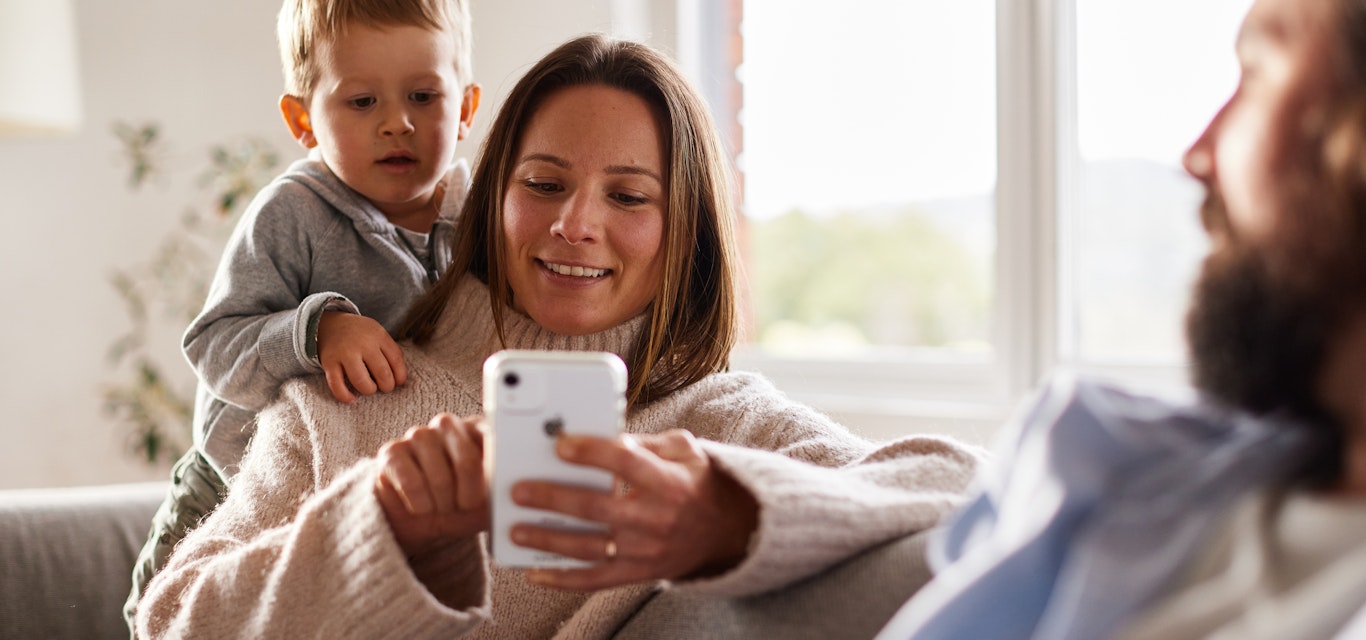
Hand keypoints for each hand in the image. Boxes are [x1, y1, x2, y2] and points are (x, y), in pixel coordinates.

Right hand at [317, 311, 407, 402]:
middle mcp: (362, 344)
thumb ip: (390, 351)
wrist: (331, 323)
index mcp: (378, 336)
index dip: (400, 376)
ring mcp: (344, 353)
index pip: (397, 360)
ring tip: (369, 388)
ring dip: (369, 390)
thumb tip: (400, 379)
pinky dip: (345, 396)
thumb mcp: (378, 334)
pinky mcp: (329, 362)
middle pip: (382, 372)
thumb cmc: (360, 335)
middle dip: (387, 386)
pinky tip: (351, 399)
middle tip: (384, 387)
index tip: (398, 382)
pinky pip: (337, 385)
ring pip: (361, 381)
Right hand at [374, 414, 490, 557]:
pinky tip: (422, 506)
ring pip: (440, 478)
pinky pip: (412, 483)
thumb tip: (517, 487)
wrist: (422, 520)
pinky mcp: (392, 452)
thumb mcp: (489, 503)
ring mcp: (419, 435)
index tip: (496, 492)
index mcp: (478, 429)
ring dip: (444, 504)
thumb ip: (504, 491)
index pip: (495, 440)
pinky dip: (421, 505)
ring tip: (443, 507)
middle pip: (468, 462)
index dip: (496, 473)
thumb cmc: (461, 506)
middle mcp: (449, 425)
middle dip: (469, 497)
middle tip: (465, 507)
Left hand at [510, 429, 758, 590]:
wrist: (730, 532)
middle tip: (519, 489)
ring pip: (590, 547)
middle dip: (554, 498)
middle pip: (597, 508)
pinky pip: (595, 580)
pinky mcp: (639, 573)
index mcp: (669, 482)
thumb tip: (604, 436)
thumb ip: (646, 442)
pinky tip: (534, 572)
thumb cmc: (699, 483)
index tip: (561, 444)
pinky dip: (562, 579)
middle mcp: (656, 519)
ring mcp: (646, 551)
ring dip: (548, 538)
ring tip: (516, 528)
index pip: (626, 463)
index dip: (592, 452)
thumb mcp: (685, 450)